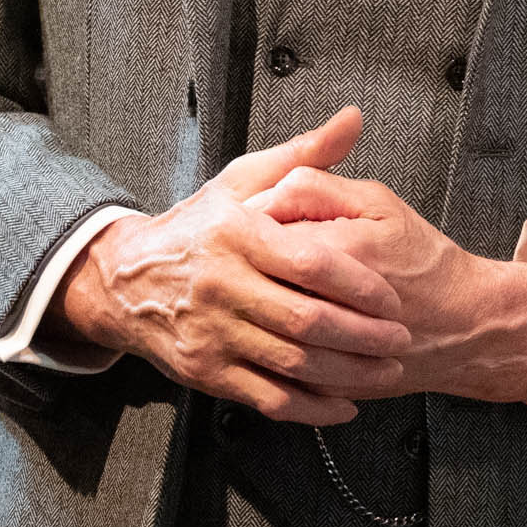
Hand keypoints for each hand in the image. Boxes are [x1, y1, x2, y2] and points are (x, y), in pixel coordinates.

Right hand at [55, 106, 411, 424]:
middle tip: (401, 339)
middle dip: (363, 336)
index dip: (359, 285)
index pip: (309, 263)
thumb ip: (304, 154)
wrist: (125, 280)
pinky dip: (310, 407)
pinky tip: (342, 404)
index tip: (392, 297)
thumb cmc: (197, 227)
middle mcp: (220, 286)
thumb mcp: (242, 180)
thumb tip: (353, 118)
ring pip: (290, 364)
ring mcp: (211, 334)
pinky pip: (266, 398)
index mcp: (236, 235)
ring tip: (386, 371)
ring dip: (346, 374)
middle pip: (305, 321)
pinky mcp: (205, 372)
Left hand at [247, 167, 526, 405]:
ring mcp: (316, 354)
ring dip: (260, 301)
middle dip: (251, 261)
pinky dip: (274, 341)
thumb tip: (263, 195)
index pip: (256, 230)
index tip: (268, 215)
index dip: (255, 217)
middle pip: (251, 280)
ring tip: (284, 285)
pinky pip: (276, 363)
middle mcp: (317, 310)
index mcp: (328, 257)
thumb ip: (314, 187)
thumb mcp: (378, 203)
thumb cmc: (423, 260)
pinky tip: (293, 321)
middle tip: (272, 252)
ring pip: (258, 325)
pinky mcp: (318, 382)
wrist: (463, 324)